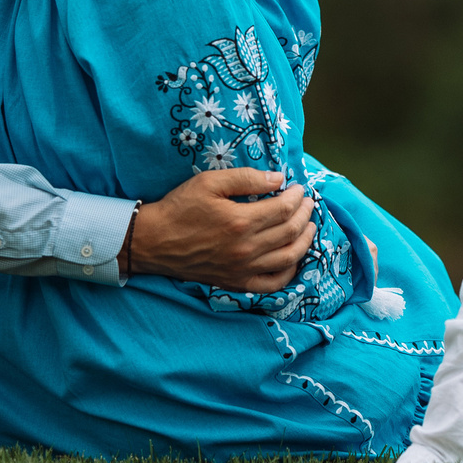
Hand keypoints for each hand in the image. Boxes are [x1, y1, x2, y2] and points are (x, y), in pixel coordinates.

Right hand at [123, 168, 313, 288]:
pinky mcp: (236, 282)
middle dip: (305, 215)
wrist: (153, 241)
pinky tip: (293, 259)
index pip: (284, 209)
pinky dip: (289, 272)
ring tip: (309, 227)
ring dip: (305, 241)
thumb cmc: (179, 208)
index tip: (299, 189)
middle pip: (290, 232)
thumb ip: (246, 178)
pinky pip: (272, 284)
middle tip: (308, 203)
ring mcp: (242, 269)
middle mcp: (246, 249)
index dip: (297, 198)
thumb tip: (279, 179)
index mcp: (241, 222)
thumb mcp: (210, 182)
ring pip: (288, 258)